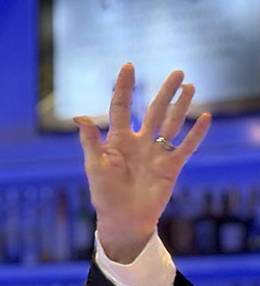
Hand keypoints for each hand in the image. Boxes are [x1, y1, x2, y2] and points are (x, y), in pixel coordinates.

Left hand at [74, 63, 211, 262]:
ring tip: (190, 86)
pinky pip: (186, 147)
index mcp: (117, 140)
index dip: (124, 87)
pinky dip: (196, 133)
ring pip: (171, 123)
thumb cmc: (104, 194)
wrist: (121, 219)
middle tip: (178, 72)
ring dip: (181, 105)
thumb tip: (79, 117)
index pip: (121, 106)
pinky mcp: (170, 167)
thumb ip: (90, 141)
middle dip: (165, 91)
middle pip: (154, 110)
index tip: (128, 66)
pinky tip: (205, 116)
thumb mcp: (94, 166)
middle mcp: (139, 142)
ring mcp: (156, 153)